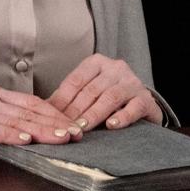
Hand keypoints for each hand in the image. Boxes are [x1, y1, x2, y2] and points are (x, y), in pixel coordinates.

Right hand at [0, 87, 83, 153]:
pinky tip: (28, 139)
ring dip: (43, 129)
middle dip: (56, 121)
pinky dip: (15, 134)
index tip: (71, 123)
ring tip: (62, 137)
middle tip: (77, 131)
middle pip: (31, 109)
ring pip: (19, 119)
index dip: (53, 113)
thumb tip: (19, 129)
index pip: (31, 103)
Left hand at [45, 55, 161, 131]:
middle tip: (64, 126)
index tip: (50, 115)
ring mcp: (132, 83)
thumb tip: (43, 109)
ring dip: (94, 114)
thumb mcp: (88, 92)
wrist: (142, 104)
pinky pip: (134, 107)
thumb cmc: (108, 98)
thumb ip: (69, 98)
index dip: (62, 99)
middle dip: (75, 110)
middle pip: (91, 90)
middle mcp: (115, 68)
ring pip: (110, 97)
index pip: (75, 80)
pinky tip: (111, 125)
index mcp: (97, 63)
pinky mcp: (146, 99)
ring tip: (81, 127)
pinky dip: (122, 117)